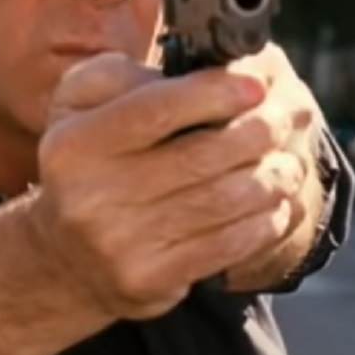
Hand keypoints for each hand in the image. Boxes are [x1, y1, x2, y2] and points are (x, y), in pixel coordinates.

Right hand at [27, 50, 310, 320]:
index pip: (155, 110)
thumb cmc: (89, 161)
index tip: (256, 85)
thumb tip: (190, 74)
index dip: (214, 94)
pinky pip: (226, 245)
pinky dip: (264, 221)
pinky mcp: (149, 280)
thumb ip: (122, 76)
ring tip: (289, 163)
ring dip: (271, 178)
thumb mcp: (80, 105)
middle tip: (287, 121)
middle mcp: (89, 196)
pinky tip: (276, 204)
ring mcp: (119, 243)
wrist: (65, 254)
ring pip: (223, 201)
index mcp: (73, 144)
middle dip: (258, 133)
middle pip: (200, 156)